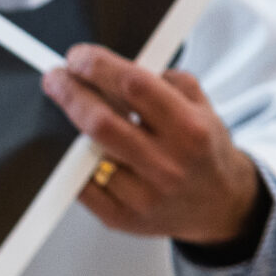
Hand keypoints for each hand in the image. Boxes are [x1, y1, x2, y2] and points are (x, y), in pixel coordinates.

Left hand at [42, 44, 264, 244]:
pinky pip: (81, 186)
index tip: (78, 57)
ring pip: (87, 155)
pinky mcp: (122, 219)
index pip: (134, 86)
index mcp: (190, 129)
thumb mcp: (202, 107)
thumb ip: (166, 81)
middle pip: (101, 122)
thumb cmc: (203, 150)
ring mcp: (143, 196)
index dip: (98, 67)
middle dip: (70, 94)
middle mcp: (167, 164)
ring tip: (80, 117)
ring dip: (75, 131)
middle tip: (56, 78)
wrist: (219, 205)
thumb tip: (114, 67)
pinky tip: (85, 153)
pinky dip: (76, 165)